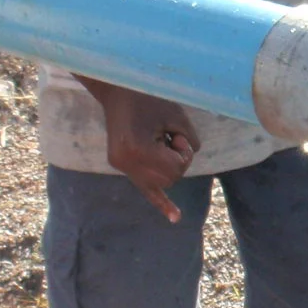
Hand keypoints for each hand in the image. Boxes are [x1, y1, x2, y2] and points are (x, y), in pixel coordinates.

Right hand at [98, 86, 199, 220]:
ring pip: (159, 184)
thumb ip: (189, 142)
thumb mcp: (177, 116)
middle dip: (176, 163)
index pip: (175, 169)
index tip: (177, 135)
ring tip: (159, 142)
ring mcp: (120, 166)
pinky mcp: (119, 164)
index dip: (183, 155)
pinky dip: (161, 202)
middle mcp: (126, 163)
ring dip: (167, 167)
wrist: (118, 91)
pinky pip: (144, 189)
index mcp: (138, 150)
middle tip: (170, 137)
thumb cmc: (149, 99)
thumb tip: (187, 159)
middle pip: (168, 180)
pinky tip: (175, 217)